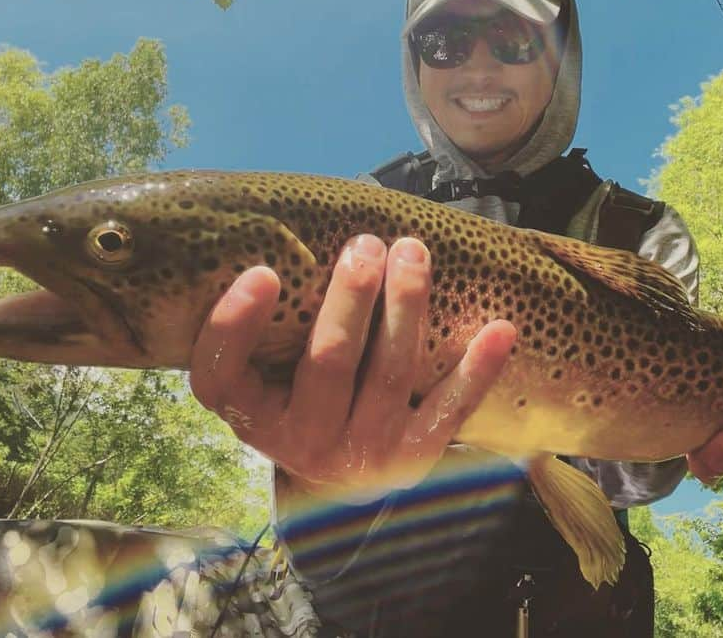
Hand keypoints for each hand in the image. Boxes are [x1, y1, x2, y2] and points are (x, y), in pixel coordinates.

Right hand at [188, 234, 515, 501]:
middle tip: (365, 245)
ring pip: (389, 374)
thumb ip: (261, 328)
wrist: (341, 485)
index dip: (236, 324)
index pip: (222, 374)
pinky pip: (449, 410)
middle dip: (350, 296)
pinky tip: (500, 329)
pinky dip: (477, 370)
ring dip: (406, 306)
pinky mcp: (413, 459)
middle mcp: (302, 442)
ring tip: (412, 253)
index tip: (262, 272)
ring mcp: (361, 454)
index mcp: (252, 416)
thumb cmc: (299, 398)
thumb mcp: (262, 376)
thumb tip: (275, 237)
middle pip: (327, 362)